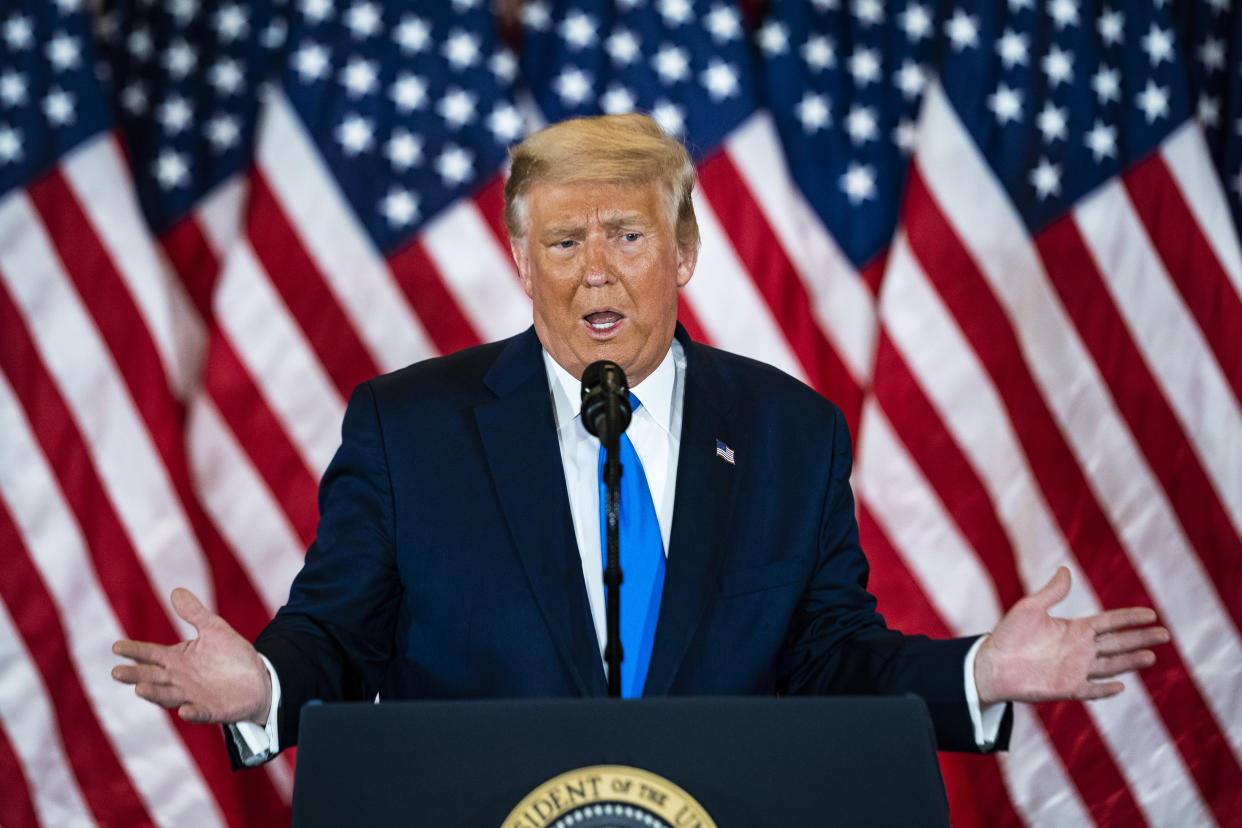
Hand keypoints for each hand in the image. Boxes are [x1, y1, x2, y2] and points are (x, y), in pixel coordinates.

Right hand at [112, 588, 271, 725]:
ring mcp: (192, 696)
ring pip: (167, 696)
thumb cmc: (231, 655)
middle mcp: (179, 679)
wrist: (258, 679)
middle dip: (134, 675)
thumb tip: (176, 591)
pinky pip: (199, 712)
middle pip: (151, 676)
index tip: (116, 647)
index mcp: (177, 659)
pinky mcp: (210, 710)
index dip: (134, 650)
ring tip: (140, 689)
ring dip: (154, 694)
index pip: (150, 654)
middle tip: (117, 672)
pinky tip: (185, 710)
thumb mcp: (214, 629)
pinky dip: (192, 712)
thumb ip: (194, 613)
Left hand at [973, 567, 1169, 706]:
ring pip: (1111, 665)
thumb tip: (1065, 570)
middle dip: (1141, 638)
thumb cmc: (1008, 635)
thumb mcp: (1030, 608)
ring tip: (1153, 656)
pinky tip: (1122, 686)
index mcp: (1074, 629)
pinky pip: (1091, 689)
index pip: (1109, 622)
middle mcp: (1079, 649)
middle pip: (1118, 643)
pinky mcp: (1067, 688)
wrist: (991, 663)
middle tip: (1165, 634)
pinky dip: (1105, 689)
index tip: (1152, 614)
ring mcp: (1075, 669)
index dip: (1130, 618)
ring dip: (1131, 662)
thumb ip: (1051, 592)